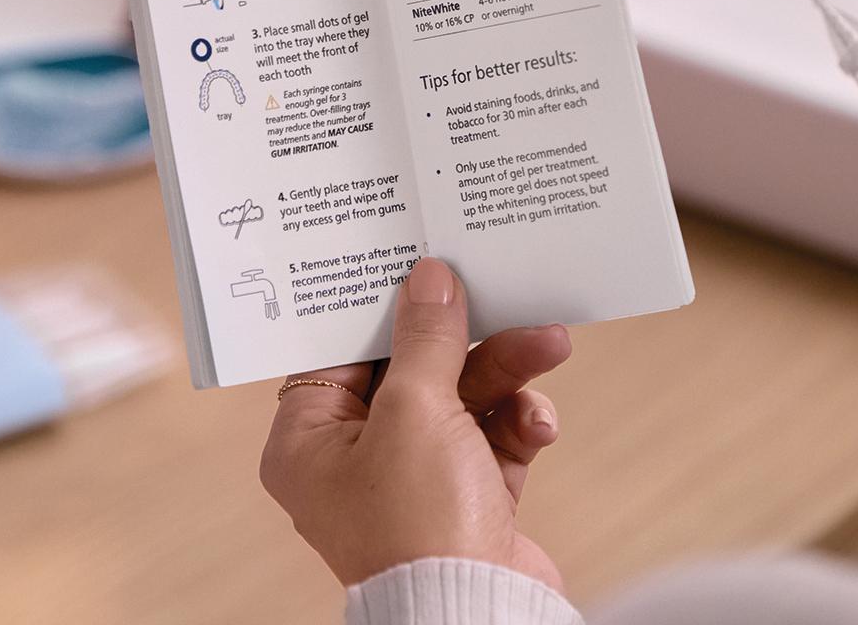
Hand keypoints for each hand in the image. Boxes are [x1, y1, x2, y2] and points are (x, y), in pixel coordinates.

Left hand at [260, 257, 571, 588]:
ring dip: (507, 373)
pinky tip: (537, 424)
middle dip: (469, 341)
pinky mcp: (464, 500)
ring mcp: (412, 482)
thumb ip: (426, 338)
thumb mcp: (417, 409)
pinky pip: (489, 438)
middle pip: (411, 370)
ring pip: (461, 399)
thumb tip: (428, 279)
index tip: (420, 267)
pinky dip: (516, 424)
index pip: (340, 351)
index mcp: (309, 442)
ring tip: (548, 346)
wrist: (480, 615)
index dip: (382, 307)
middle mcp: (354, 461)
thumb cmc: (421, 526)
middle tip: (507, 301)